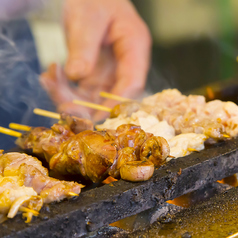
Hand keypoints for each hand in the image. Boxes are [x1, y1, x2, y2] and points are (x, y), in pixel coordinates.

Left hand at [41, 0, 150, 120]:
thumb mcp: (88, 17)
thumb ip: (84, 46)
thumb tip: (76, 75)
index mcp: (135, 46)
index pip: (133, 82)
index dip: (117, 102)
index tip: (96, 114)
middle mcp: (125, 64)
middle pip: (112, 95)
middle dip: (88, 106)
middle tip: (65, 107)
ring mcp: (110, 72)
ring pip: (94, 97)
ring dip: (71, 97)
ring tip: (49, 82)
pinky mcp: (95, 76)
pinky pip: (82, 91)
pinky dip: (65, 89)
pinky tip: (50, 78)